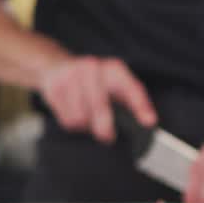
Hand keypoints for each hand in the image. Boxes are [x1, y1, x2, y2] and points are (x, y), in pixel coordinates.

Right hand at [37, 56, 156, 141]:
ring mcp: (71, 76)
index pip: (131, 87)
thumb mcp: (115, 85)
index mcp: (113, 68)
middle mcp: (92, 67)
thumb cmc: (91, 81)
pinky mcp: (54, 88)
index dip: (141, 105)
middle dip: (104, 127)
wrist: (54, 65)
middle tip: (107, 137)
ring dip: (85, 126)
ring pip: (80, 118)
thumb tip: (148, 122)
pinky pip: (67, 119)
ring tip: (86, 118)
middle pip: (100, 107)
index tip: (149, 122)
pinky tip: (72, 112)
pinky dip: (72, 124)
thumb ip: (133, 102)